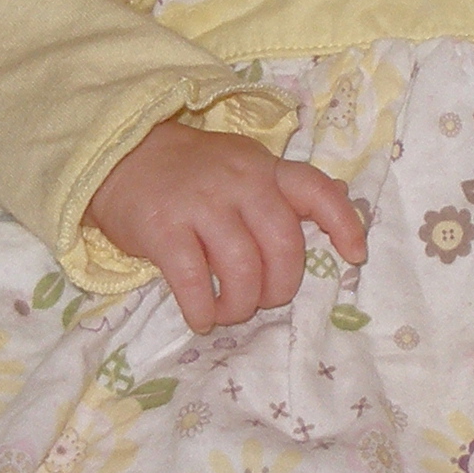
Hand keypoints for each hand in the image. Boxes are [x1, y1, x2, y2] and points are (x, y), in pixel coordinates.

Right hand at [84, 120, 368, 331]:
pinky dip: (202, 310)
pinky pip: (193, 283)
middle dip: (280, 288)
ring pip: (243, 270)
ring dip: (241, 306)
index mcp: (263, 169)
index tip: (355, 256)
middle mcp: (240, 184)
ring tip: (227, 312)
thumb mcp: (241, 165)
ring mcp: (201, 205)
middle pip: (284, 247)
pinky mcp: (163, 229)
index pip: (317, 190)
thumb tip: (333, 208)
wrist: (118, 155)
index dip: (344, 225)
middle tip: (262, 300)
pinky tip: (200, 317)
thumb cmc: (187, 172)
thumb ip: (279, 189)